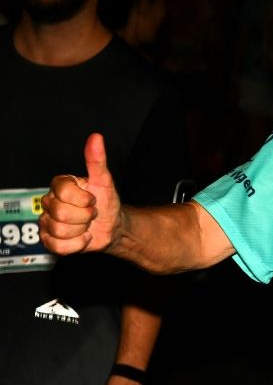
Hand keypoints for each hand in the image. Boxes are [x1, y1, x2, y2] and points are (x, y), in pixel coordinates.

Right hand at [40, 133, 122, 254]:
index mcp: (60, 185)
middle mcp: (49, 202)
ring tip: (86, 226)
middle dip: (84, 217)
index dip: (84, 200)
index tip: (93, 199)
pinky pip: (58, 246)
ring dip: (81, 231)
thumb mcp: (104, 181)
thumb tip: (96, 137)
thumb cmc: (107, 202)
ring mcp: (47, 221)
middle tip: (91, 214)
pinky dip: (76, 244)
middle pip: (61, 214)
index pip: (64, 193)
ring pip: (59, 230)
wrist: (112, 226)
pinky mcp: (49, 240)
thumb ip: (97, 160)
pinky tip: (82, 237)